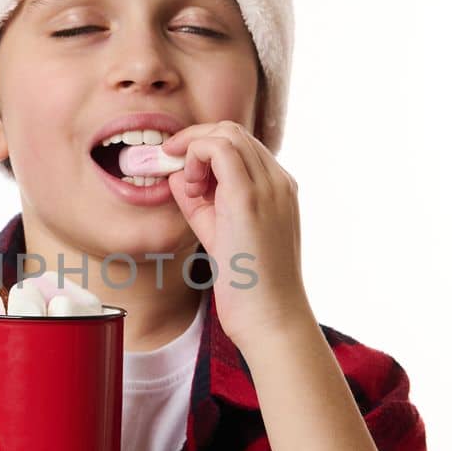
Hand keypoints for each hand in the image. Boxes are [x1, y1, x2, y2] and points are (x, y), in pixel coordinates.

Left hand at [162, 120, 315, 352]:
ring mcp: (269, 187)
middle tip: (172, 167)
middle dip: (194, 141)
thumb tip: (176, 173)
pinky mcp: (249, 198)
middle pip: (232, 130)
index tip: (183, 173)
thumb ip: (200, 201)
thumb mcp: (218, 233)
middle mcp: (279, 181)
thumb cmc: (248, 285)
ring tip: (187, 185)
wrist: (271, 319)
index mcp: (278, 189)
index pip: (240, 145)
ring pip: (226, 132)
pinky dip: (195, 156)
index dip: (204, 149)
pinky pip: (219, 148)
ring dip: (194, 149)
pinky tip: (190, 187)